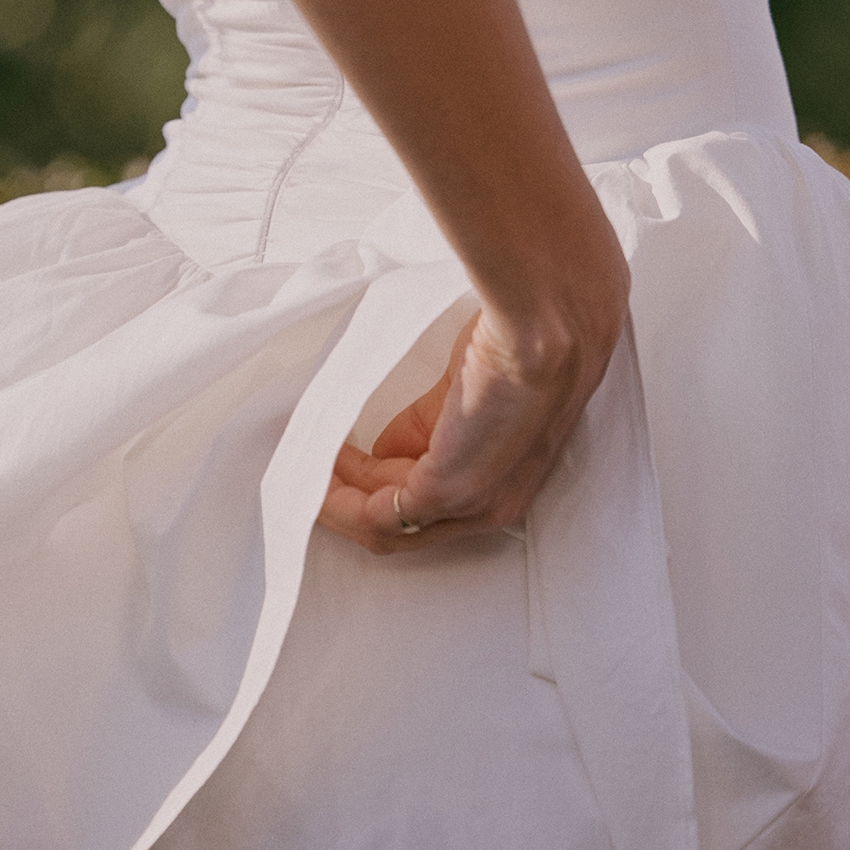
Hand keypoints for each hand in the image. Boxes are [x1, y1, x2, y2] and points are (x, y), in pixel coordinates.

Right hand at [316, 284, 625, 554]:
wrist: (546, 319)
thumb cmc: (522, 334)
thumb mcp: (465, 390)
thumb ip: (429, 424)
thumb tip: (382, 446)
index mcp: (503, 477)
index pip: (429, 505)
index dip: (377, 486)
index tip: (339, 463)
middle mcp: (491, 505)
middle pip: (400, 526)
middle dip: (346, 500)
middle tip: (309, 469)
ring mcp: (471, 504)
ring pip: (383, 530)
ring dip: (334, 502)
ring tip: (303, 469)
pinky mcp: (448, 491)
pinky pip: (375, 518)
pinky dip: (335, 502)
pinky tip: (315, 473)